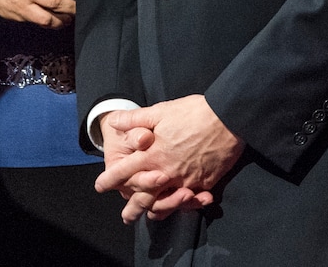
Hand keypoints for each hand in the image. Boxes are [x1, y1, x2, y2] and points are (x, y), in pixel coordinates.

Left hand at [97, 95, 244, 223]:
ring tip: (150, 216)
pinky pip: (190, 201)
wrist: (227, 118)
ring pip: (167, 203)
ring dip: (157, 210)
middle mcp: (168, 173)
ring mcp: (187, 181)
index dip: (111, 179)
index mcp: (153, 155)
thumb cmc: (192, 112)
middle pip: (145, 196)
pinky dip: (183, 206)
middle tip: (126, 216)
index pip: (126, 171)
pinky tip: (179, 206)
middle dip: (133, 207)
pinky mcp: (204, 183)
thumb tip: (114, 122)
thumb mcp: (160, 111)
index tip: (100, 186)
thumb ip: (135, 120)